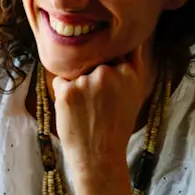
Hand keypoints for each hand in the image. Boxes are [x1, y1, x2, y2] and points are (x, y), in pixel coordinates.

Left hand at [50, 42, 152, 179]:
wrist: (99, 156)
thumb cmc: (116, 127)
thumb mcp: (134, 94)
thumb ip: (131, 65)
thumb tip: (131, 38)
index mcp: (129, 72)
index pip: (112, 53)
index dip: (107, 67)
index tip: (107, 86)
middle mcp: (109, 73)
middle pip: (92, 61)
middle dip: (90, 77)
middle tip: (97, 104)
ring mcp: (87, 81)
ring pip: (75, 72)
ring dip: (76, 86)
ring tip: (86, 110)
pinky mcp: (67, 91)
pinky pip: (60, 82)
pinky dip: (62, 94)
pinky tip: (74, 111)